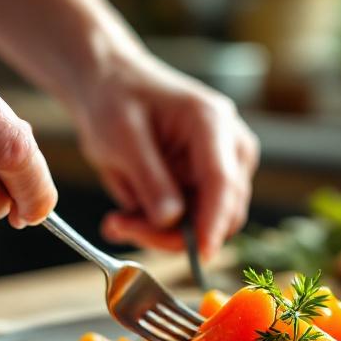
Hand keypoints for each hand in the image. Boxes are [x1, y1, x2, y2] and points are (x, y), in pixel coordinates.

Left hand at [69, 51, 257, 256]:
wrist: (111, 86)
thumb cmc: (115, 100)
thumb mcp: (121, 137)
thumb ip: (149, 179)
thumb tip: (171, 221)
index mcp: (212, 123)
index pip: (223, 182)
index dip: (213, 222)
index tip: (202, 254)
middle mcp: (230, 147)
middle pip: (221, 212)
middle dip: (174, 233)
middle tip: (122, 227)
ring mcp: (223, 168)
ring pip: (206, 224)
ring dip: (161, 233)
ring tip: (118, 220)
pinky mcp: (208, 186)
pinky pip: (192, 223)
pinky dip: (160, 228)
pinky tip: (128, 216)